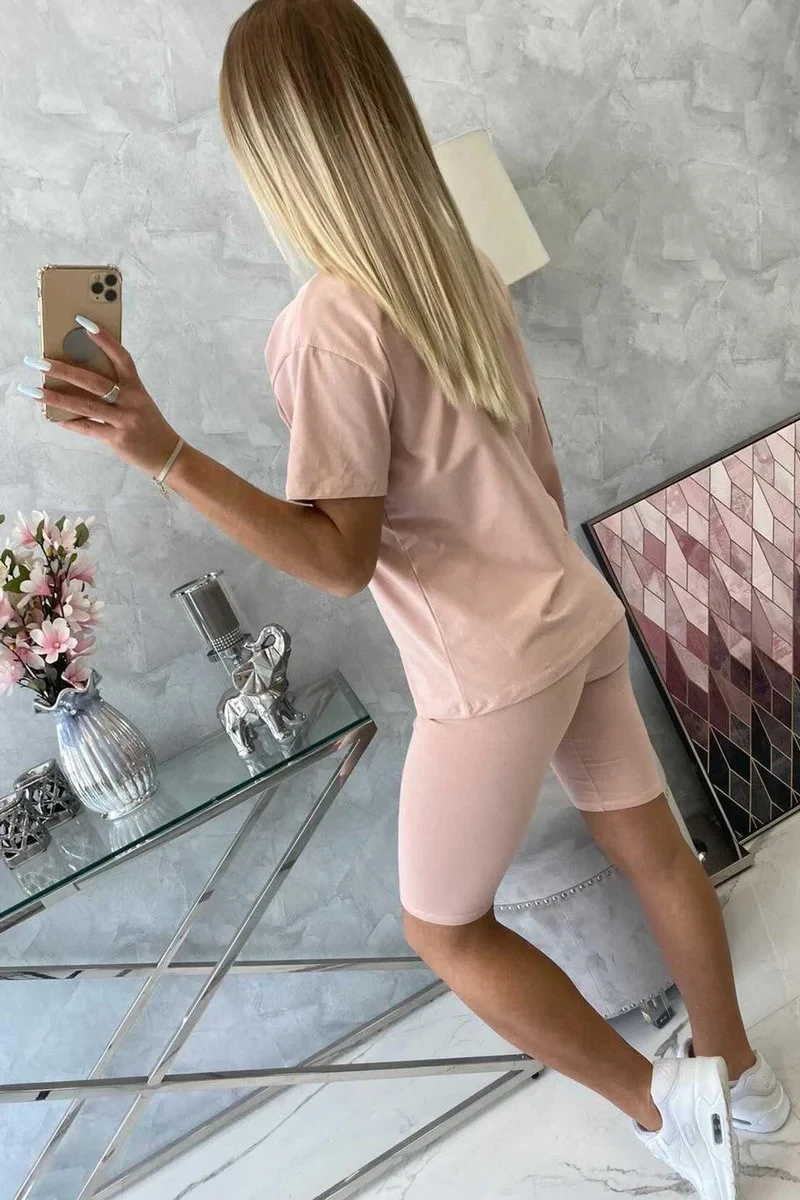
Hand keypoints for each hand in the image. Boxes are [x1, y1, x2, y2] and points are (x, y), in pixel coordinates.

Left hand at [19, 322, 181, 475]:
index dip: (104, 339)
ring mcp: (124, 420)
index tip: (83, 323)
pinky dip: (69, 422)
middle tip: (39, 361)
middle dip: (63, 369)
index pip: (121, 357)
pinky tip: (52, 418)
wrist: (169, 455)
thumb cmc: (149, 426)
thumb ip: (117, 392)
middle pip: (93, 381)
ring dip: (56, 397)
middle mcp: (131, 401)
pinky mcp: (117, 439)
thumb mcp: (139, 403)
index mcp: (137, 388)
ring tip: (34, 390)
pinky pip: (88, 428)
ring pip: (85, 405)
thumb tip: (79, 382)